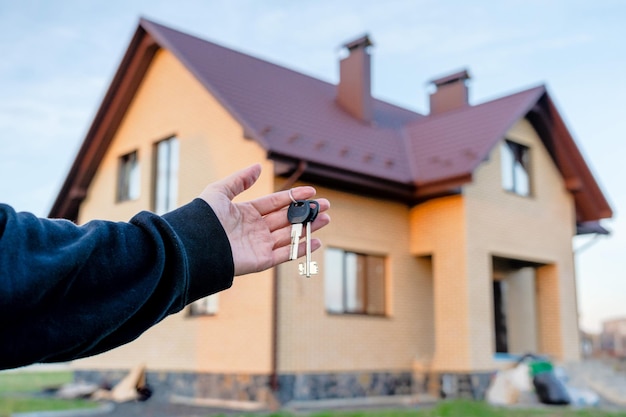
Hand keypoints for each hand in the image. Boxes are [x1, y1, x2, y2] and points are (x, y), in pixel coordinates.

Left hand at [198, 164, 330, 274]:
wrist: (195, 246)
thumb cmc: (203, 218)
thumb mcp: (219, 192)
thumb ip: (239, 180)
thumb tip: (258, 167)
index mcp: (247, 213)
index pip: (275, 203)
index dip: (293, 197)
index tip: (311, 191)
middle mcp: (255, 229)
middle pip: (286, 219)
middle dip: (307, 212)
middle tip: (326, 205)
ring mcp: (259, 245)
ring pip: (290, 235)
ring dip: (309, 227)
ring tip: (326, 218)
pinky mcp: (261, 261)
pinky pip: (285, 254)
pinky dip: (301, 248)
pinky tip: (316, 240)